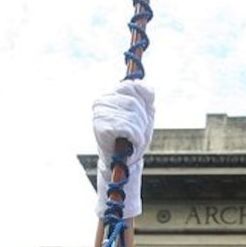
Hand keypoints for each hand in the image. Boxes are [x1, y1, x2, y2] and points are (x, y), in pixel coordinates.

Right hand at [93, 80, 155, 218]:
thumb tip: (142, 84)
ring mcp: (99, 114)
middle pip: (134, 103)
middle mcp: (102, 101)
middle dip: (142, 121)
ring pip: (132, 115)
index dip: (143, 104)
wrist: (123, 162)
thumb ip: (146, 96)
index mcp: (112, 94)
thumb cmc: (133, 138)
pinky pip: (128, 128)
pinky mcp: (101, 127)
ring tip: (132, 140)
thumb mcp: (145, 113)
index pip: (134, 86)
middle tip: (136, 134)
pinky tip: (129, 144)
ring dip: (139, 132)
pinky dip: (135, 139)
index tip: (141, 118)